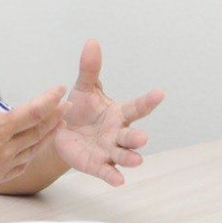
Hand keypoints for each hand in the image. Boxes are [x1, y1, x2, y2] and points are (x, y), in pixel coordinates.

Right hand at [0, 57, 67, 191]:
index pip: (33, 112)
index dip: (50, 99)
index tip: (60, 89)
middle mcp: (4, 150)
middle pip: (39, 131)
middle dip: (55, 116)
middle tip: (67, 105)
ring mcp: (1, 166)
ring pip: (34, 149)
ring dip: (48, 135)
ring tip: (58, 123)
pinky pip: (23, 165)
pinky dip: (33, 153)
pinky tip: (35, 147)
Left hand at [54, 40, 163, 186]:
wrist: (61, 131)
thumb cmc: (80, 108)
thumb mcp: (84, 88)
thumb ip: (89, 68)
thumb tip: (91, 41)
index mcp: (119, 113)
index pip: (137, 107)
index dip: (148, 101)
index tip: (160, 92)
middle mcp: (118, 133)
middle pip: (131, 136)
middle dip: (137, 138)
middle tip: (143, 138)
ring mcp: (108, 151)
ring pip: (123, 156)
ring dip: (130, 158)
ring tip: (137, 161)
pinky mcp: (96, 165)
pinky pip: (106, 171)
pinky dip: (112, 176)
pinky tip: (118, 181)